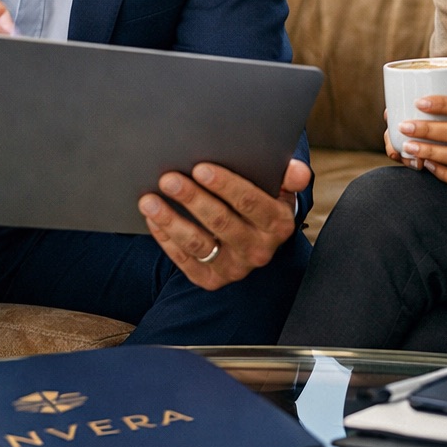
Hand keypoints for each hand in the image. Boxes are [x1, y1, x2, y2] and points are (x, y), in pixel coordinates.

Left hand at [138, 158, 309, 289]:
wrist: (256, 237)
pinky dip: (166, 238)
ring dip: (171, 220)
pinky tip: (152, 218)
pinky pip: (184, 260)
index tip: (200, 167)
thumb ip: (290, 176)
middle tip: (168, 178)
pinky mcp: (211, 280)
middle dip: (192, 198)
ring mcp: (234, 268)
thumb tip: (298, 171)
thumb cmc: (264, 201)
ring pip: (199, 243)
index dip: (225, 185)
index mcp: (278, 224)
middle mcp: (258, 250)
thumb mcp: (281, 188)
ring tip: (149, 200)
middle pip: (221, 222)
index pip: (250, 202)